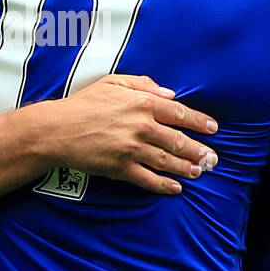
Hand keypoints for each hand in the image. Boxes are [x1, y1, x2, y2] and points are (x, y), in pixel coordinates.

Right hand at [43, 74, 219, 194]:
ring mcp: (131, 149)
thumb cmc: (83, 104)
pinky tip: (176, 188)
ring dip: (187, 168)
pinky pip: (148, 179)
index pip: (180, 113)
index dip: (200, 122)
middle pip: (179, 141)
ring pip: (168, 161)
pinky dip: (164, 185)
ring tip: (199, 172)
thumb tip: (170, 94)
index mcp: (142, 102)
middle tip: (213, 159)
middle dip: (199, 151)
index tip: (213, 129)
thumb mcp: (113, 83)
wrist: (57, 130)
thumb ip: (143, 84)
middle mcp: (141, 126)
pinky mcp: (120, 168)